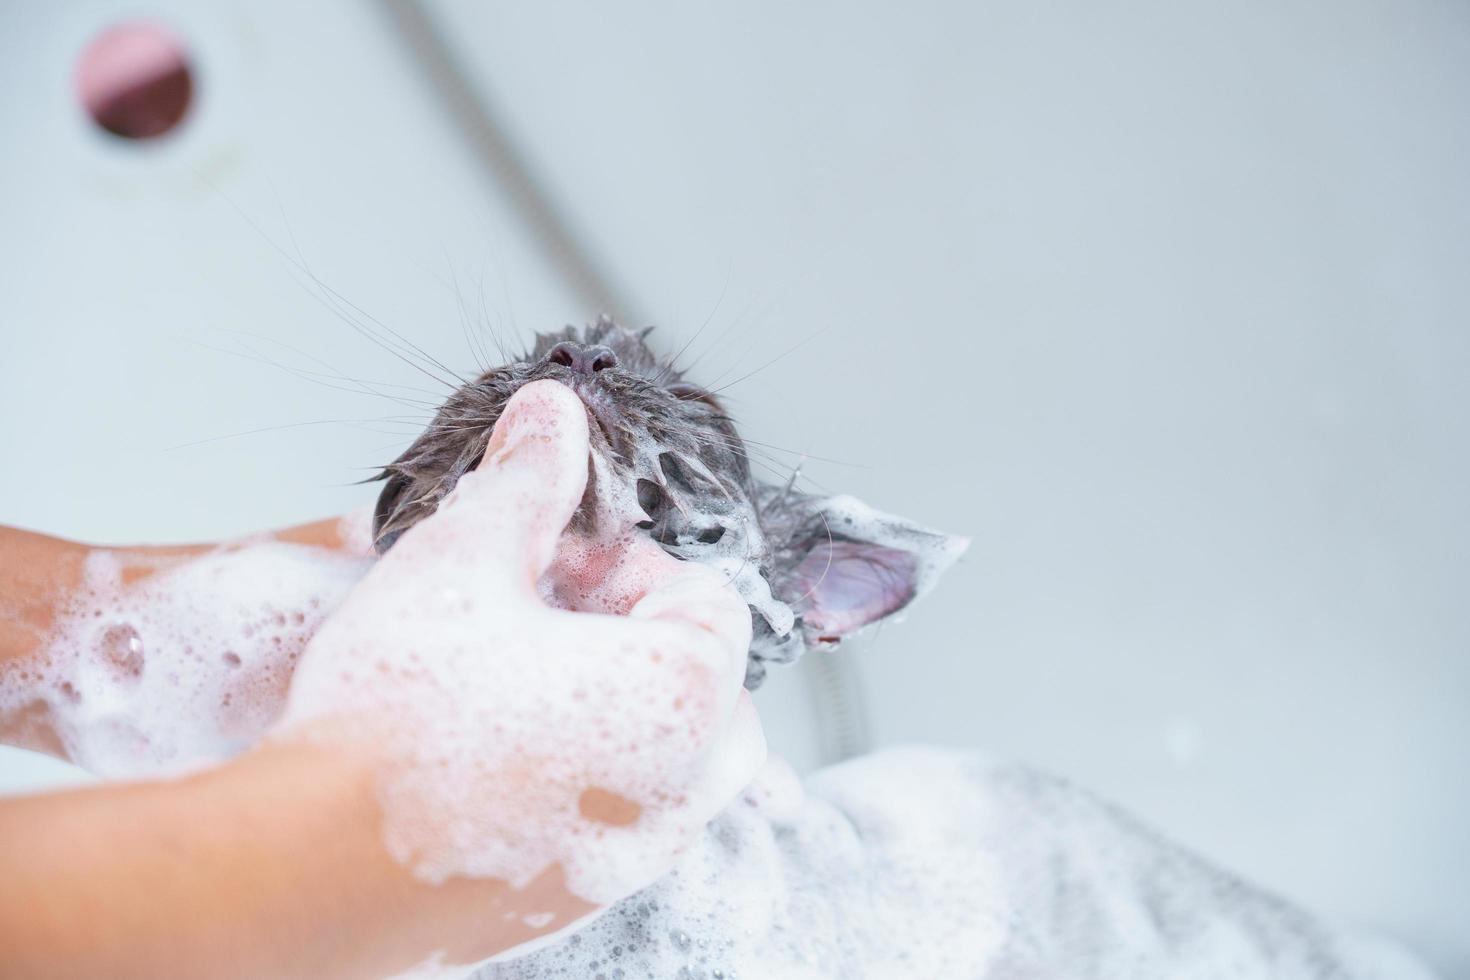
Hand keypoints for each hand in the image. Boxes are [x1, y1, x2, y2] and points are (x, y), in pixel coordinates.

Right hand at [275, 380, 765, 903]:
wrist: (306, 867)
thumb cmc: (391, 719)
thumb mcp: (462, 559)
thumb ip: (525, 481)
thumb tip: (551, 415)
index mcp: (686, 700)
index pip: (710, 599)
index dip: (625, 562)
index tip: (550, 565)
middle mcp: (682, 794)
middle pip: (705, 683)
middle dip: (634, 634)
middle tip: (542, 618)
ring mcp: (633, 861)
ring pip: (669, 759)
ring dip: (612, 705)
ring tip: (511, 679)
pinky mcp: (576, 906)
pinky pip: (616, 825)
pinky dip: (582, 779)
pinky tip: (488, 753)